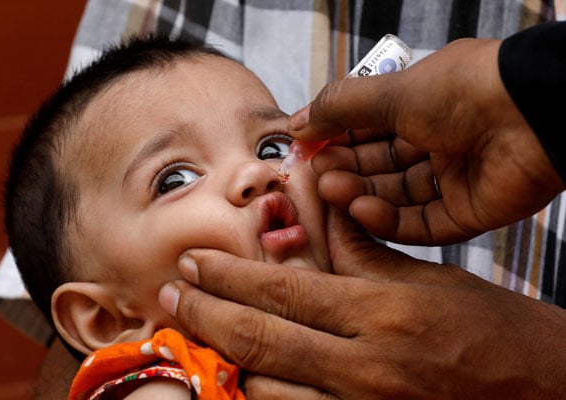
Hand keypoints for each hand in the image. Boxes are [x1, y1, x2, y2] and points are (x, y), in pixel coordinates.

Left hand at [159, 207, 565, 398]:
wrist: (544, 390)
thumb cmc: (491, 332)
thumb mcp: (426, 280)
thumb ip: (360, 253)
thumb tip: (315, 216)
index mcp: (383, 312)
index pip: (283, 291)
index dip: (229, 275)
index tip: (194, 262)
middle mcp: (367, 366)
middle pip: (261, 338)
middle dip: (206, 313)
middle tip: (172, 293)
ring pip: (266, 389)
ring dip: (227, 362)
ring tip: (201, 335)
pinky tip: (243, 380)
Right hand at [289, 38, 562, 244]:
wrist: (534, 115)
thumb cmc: (465, 90)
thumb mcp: (390, 91)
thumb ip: (339, 108)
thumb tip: (297, 124)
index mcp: (423, 105)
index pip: (368, 128)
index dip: (335, 139)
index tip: (304, 150)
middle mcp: (438, 141)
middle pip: (379, 165)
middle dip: (345, 169)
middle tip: (315, 175)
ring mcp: (454, 179)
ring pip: (396, 196)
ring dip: (360, 195)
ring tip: (331, 190)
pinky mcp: (469, 212)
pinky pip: (421, 223)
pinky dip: (389, 220)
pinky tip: (362, 210)